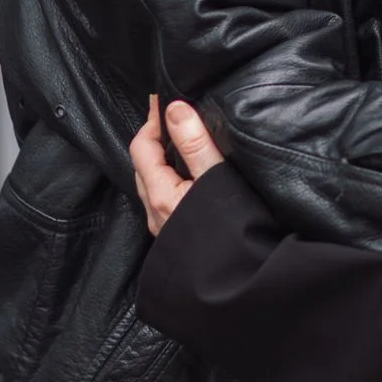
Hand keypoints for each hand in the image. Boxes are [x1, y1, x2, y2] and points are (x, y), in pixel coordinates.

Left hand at [129, 95, 225, 236]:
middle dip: (153, 138)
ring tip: (180, 142)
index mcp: (160, 195)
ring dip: (160, 160)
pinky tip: (189, 178)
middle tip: (171, 116)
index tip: (162, 98)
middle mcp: (155, 212)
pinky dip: (169, 178)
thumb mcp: (215, 180)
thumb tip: (174, 108)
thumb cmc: (231, 232)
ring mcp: (164, 227)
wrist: (240, 284)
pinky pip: (163, 199)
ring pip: (151, 184)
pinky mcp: (176, 236)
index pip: (141, 148)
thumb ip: (195, 144)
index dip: (150, 120)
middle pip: (142, 166)